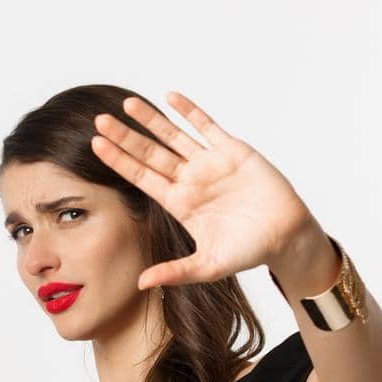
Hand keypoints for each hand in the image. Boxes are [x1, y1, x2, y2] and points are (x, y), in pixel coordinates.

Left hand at [90, 90, 324, 290]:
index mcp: (180, 203)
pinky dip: (190, 112)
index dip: (120, 161)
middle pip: (151, 153)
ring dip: (151, 120)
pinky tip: (171, 97)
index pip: (142, 177)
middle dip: (126, 137)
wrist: (285, 236)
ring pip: (174, 136)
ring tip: (128, 104)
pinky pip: (207, 126)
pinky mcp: (233, 150)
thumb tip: (142, 284)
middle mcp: (190, 180)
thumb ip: (176, 272)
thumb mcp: (208, 266)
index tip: (96, 145)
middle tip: (100, 120)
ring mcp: (210, 163)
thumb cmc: (248, 251)